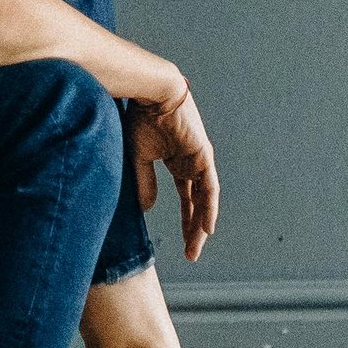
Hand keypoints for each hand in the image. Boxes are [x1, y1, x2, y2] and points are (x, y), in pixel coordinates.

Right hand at [128, 85, 219, 261]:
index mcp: (178, 161)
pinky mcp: (203, 155)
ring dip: (201, 224)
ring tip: (196, 246)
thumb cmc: (141, 118)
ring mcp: (199, 159)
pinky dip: (209, 208)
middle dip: (193, 228)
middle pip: (197, 203)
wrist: (151, 93)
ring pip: (204, 199)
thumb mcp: (138, 157)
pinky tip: (207, 227)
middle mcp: (191, 163)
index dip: (185, 220)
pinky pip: (209, 187)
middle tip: (191, 254)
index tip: (182, 243)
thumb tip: (148, 209)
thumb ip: (144, 182)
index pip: (186, 198)